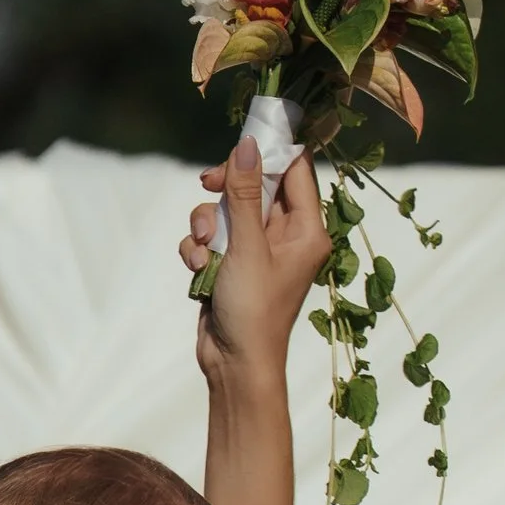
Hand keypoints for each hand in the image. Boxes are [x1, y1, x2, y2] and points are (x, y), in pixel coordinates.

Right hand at [179, 131, 329, 385]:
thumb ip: (245, 194)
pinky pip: (210, 235)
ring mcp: (256, 249)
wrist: (234, 366)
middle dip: (227, 188)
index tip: (242, 138)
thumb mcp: (248, 247)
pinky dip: (198, 247)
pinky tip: (197, 269)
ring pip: (226, 208)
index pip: (294, 170)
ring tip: (204, 250)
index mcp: (307, 230)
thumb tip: (249, 144)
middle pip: (255, 183)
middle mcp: (286, 236)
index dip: (269, 151)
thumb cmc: (253, 312)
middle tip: (208, 183)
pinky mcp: (230, 263)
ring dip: (206, 222)